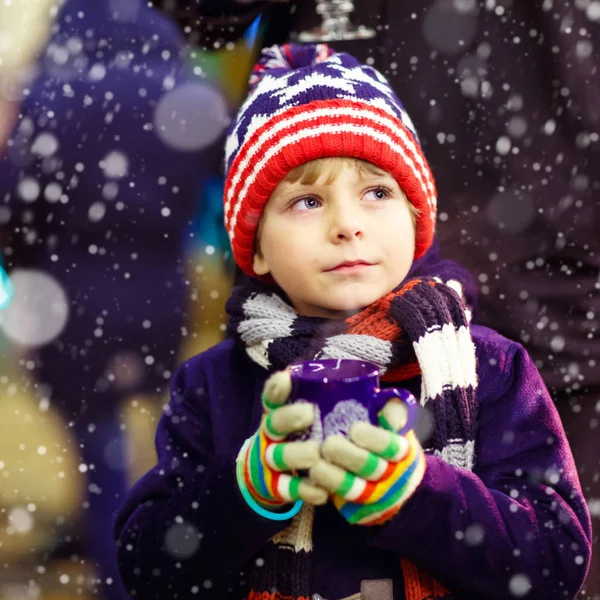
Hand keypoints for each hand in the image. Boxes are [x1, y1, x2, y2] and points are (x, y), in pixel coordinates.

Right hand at [237, 370, 327, 509]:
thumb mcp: (304, 419)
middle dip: (289, 416)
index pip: (273, 396)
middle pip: (274, 423)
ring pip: (279, 456)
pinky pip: (290, 488)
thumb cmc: (300, 438)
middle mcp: (270, 434)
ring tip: (315, 453)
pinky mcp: (277, 487)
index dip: (277, 387)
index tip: (286, 377)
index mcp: (278, 413)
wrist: (266, 476)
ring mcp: (271, 461)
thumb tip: (376, 391)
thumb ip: (330, 405)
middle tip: (309, 413)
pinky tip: (322, 491)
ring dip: (297, 453)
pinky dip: (306, 489)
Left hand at [308, 399, 425, 525]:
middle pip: (369, 468)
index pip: (390, 446)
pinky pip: (341, 505)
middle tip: (327, 444)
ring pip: (353, 490)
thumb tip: (388, 410)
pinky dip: (325, 492)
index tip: (354, 429)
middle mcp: (391, 477)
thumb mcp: (397, 425)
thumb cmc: (390, 443)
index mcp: (402, 451)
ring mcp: (375, 497)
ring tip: (314, 465)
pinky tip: (310, 482)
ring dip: (332, 477)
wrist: (398, 484)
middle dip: (347, 456)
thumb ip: (393, 411)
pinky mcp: (358, 511)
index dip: (373, 438)